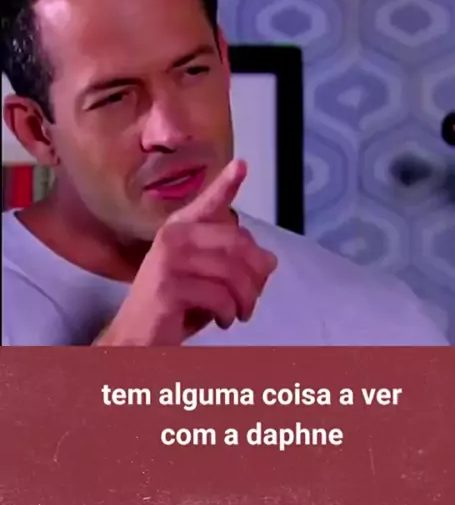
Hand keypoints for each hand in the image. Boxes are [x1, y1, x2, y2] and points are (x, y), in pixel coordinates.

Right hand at [94, 160, 277, 345]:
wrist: (135, 340)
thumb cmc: (173, 308)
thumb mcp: (208, 280)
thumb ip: (235, 265)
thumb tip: (270, 260)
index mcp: (180, 229)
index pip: (209, 203)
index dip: (226, 184)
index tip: (242, 165)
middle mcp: (172, 237)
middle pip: (237, 244)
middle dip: (255, 275)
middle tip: (253, 299)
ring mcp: (167, 261)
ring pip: (232, 272)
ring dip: (245, 299)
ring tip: (240, 313)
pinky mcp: (167, 287)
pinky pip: (219, 295)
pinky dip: (229, 312)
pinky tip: (223, 320)